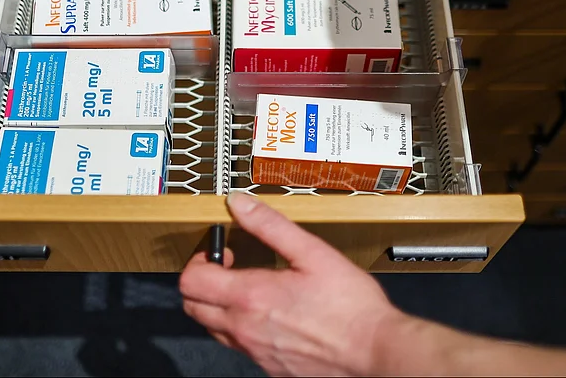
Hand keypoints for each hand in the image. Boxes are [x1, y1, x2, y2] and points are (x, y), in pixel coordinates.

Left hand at [179, 193, 406, 375]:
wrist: (374, 351)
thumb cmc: (350, 306)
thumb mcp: (312, 252)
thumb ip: (270, 226)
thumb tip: (240, 204)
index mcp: (250, 296)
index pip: (191, 281)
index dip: (199, 262)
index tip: (222, 254)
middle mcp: (245, 328)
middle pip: (193, 308)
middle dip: (203, 284)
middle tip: (229, 271)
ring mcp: (255, 352)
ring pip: (214, 330)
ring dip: (220, 308)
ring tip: (251, 292)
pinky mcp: (270, 368)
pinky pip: (241, 348)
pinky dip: (244, 330)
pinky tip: (271, 318)